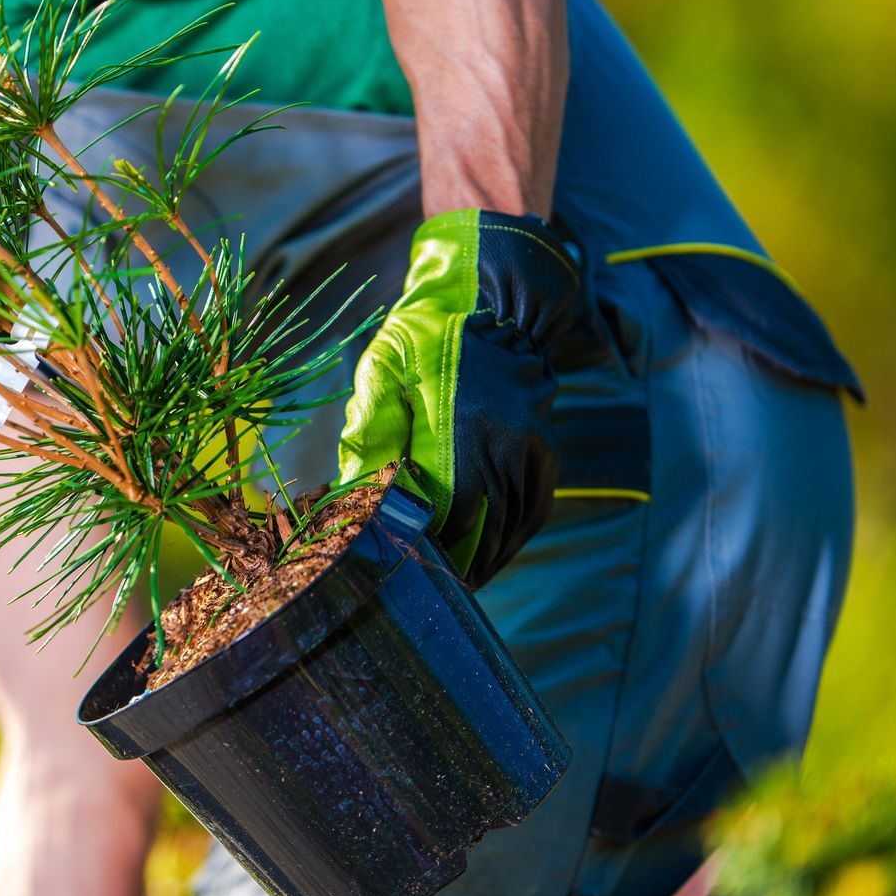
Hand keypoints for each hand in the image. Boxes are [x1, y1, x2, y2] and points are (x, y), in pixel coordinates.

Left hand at [338, 209, 594, 586]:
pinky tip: (490, 559)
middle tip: (429, 594)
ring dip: (486, 561)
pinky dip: (513, 540)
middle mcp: (507, 443)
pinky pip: (535, 510)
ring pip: (513, 526)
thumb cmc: (424, 339)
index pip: (451, 511)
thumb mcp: (383, 371)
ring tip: (457, 587)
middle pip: (484, 528)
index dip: (429, 548)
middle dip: (457, 566)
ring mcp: (532, 449)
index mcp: (464, 428)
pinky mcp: (546, 451)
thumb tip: (350, 488)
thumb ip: (368, 428)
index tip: (406, 571)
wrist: (491, 300)